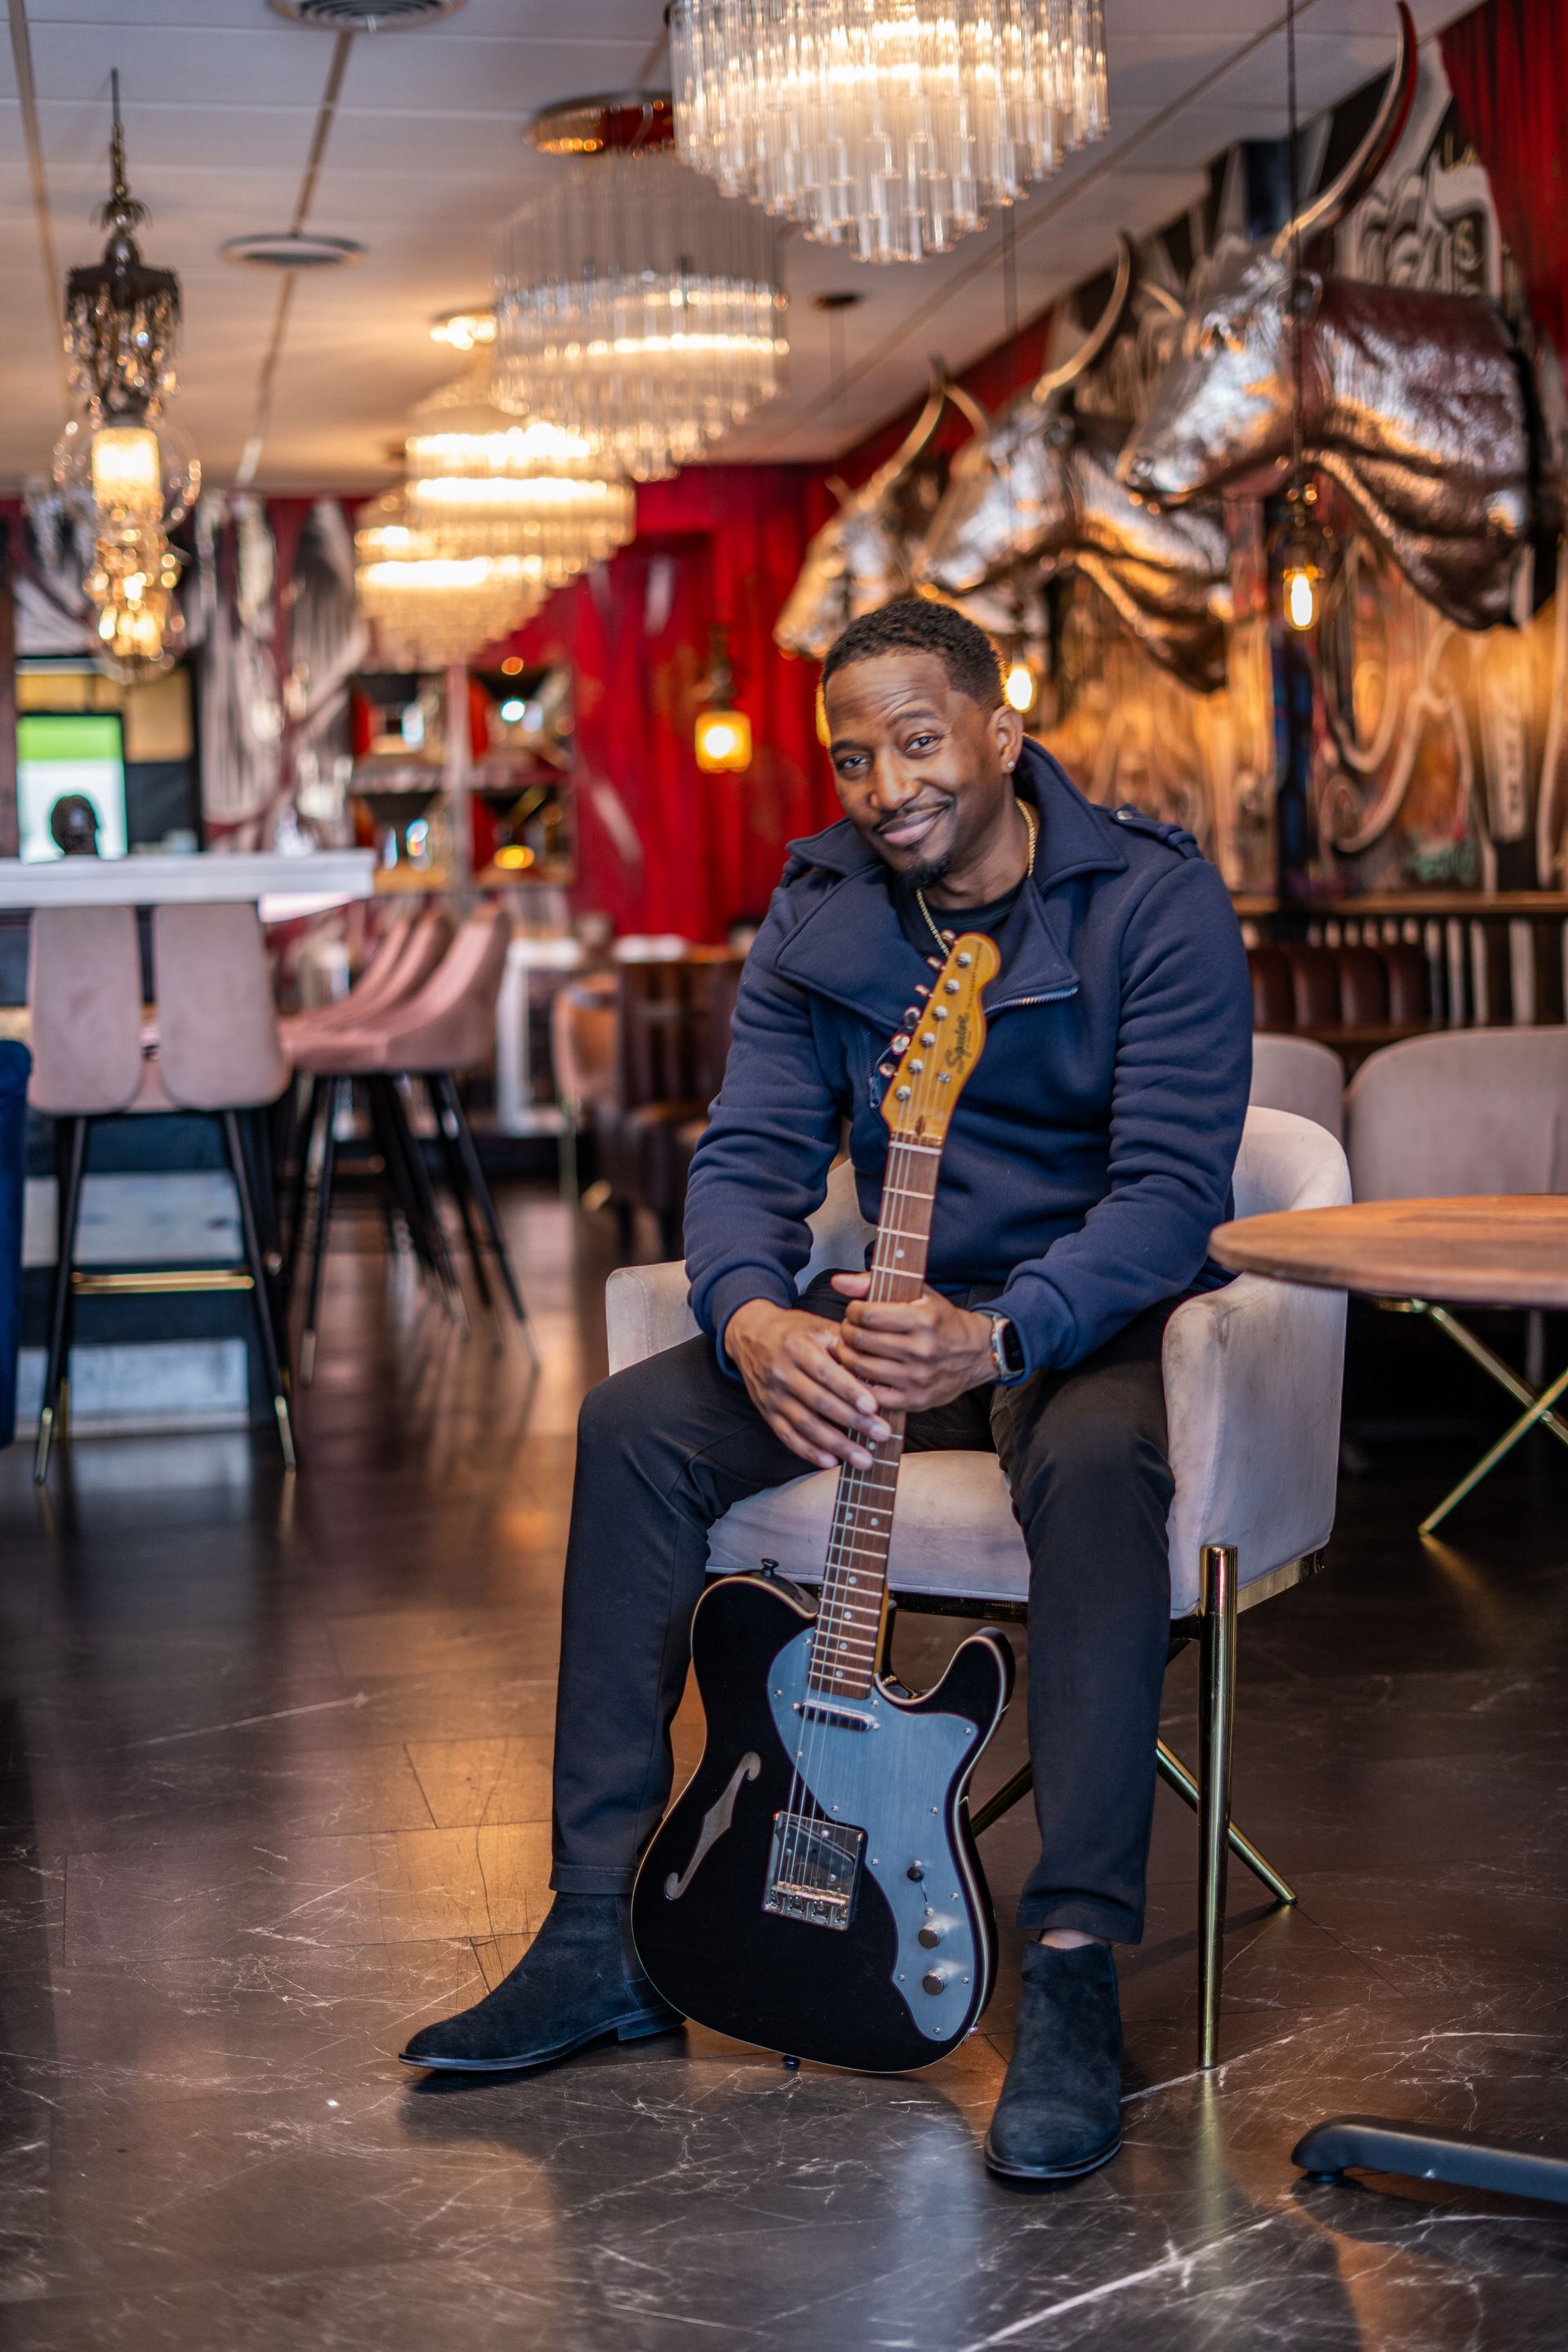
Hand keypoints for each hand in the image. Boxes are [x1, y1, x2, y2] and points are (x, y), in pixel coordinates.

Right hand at [725, 1299, 892, 1471]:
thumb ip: (847, 1346)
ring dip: (836, 1445)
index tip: (873, 1407)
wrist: (751, 1335)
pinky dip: (809, 1452)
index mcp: (797, 1348)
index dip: (849, 1391)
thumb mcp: (818, 1327)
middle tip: (882, 1434)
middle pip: (819, 1402)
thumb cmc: (795, 1331)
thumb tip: (878, 1369)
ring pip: (806, 1425)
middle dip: (853, 1421)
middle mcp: (782, 1373)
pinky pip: (788, 1436)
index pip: (826, 1373)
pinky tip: (831, 1462)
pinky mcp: (767, 1413)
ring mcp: (773, 1396)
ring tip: (864, 1459)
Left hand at [829, 1275, 996, 1413]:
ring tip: (852, 1347)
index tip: (855, 1311)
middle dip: (847, 1332)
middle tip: (850, 1329)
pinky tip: (860, 1371)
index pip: (868, 1315)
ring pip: (862, 1367)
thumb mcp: (918, 1294)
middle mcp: (922, 1349)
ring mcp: (918, 1378)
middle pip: (861, 1340)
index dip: (853, 1311)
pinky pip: (872, 1394)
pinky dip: (859, 1382)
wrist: (977, 1353)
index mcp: (924, 1319)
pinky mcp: (916, 1400)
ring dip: (848, 1355)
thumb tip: (838, 1282)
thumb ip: (874, 1284)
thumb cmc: (943, 1321)